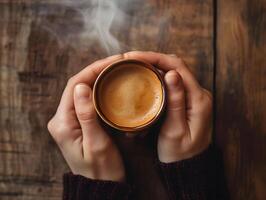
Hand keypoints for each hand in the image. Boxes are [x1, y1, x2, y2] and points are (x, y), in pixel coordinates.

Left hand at [47, 54, 125, 180]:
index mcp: (62, 123)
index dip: (94, 69)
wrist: (101, 185)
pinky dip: (100, 89)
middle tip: (119, 62)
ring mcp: (69, 120)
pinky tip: (112, 85)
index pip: (76, 85)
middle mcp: (61, 119)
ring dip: (99, 78)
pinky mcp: (77, 122)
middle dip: (98, 70)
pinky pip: (87, 100)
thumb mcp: (96, 144)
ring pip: (83, 90)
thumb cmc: (101, 169)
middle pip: (78, 85)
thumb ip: (86, 115)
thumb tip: (81, 86)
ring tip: (117, 69)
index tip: (114, 61)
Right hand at [121, 51, 211, 162]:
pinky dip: (156, 78)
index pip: (177, 67)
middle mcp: (198, 94)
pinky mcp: (186, 101)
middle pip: (175, 66)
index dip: (155, 58)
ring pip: (172, 73)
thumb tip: (172, 74)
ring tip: (133, 66)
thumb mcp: (175, 130)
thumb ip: (177, 101)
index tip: (133, 57)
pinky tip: (143, 79)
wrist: (187, 167)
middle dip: (152, 59)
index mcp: (199, 99)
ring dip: (153, 67)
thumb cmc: (180, 153)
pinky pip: (171, 83)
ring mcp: (192, 96)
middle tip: (130, 60)